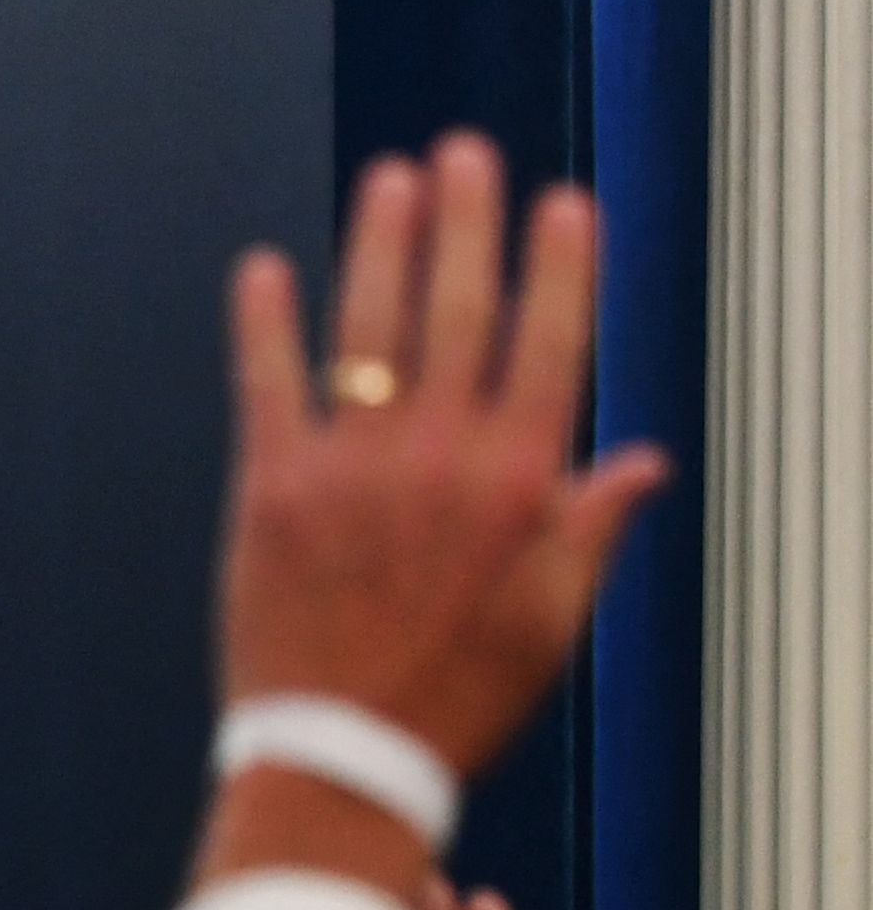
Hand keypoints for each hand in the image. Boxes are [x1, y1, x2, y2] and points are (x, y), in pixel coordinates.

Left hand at [219, 135, 667, 778]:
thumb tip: (647, 462)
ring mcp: (352, 468)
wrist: (343, 757)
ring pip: (369, 329)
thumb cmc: (457, 696)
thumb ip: (591, 529)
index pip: (550, 348)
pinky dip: (264, 322)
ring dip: (379, 245)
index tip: (561, 201)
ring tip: (390, 177)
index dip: (557, 268)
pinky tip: (262, 268)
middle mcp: (440, 461)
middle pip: (460, 315)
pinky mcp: (271, 489)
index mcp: (519, 487)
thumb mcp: (551, 623)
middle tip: (464, 152)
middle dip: (466, 224)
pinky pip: (267, 383)